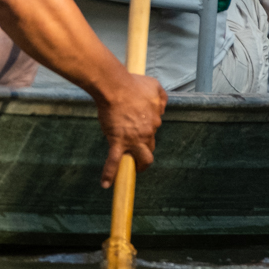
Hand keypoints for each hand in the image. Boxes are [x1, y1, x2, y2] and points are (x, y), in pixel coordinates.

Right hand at [95, 68, 166, 185]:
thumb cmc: (132, 84)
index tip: (138, 127)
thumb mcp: (154, 86)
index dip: (146, 130)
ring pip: (142, 159)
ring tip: (132, 169)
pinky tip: (105, 184)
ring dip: (139, 166)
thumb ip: (161, 97)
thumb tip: (163, 107)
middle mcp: (147, 133)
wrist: (116, 86)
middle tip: (138, 152)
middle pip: (150, 148)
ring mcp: (133, 139)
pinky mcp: (118, 141)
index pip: (154, 130)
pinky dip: (109, 174)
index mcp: (154, 120)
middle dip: (145, 151)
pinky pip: (113, 161)